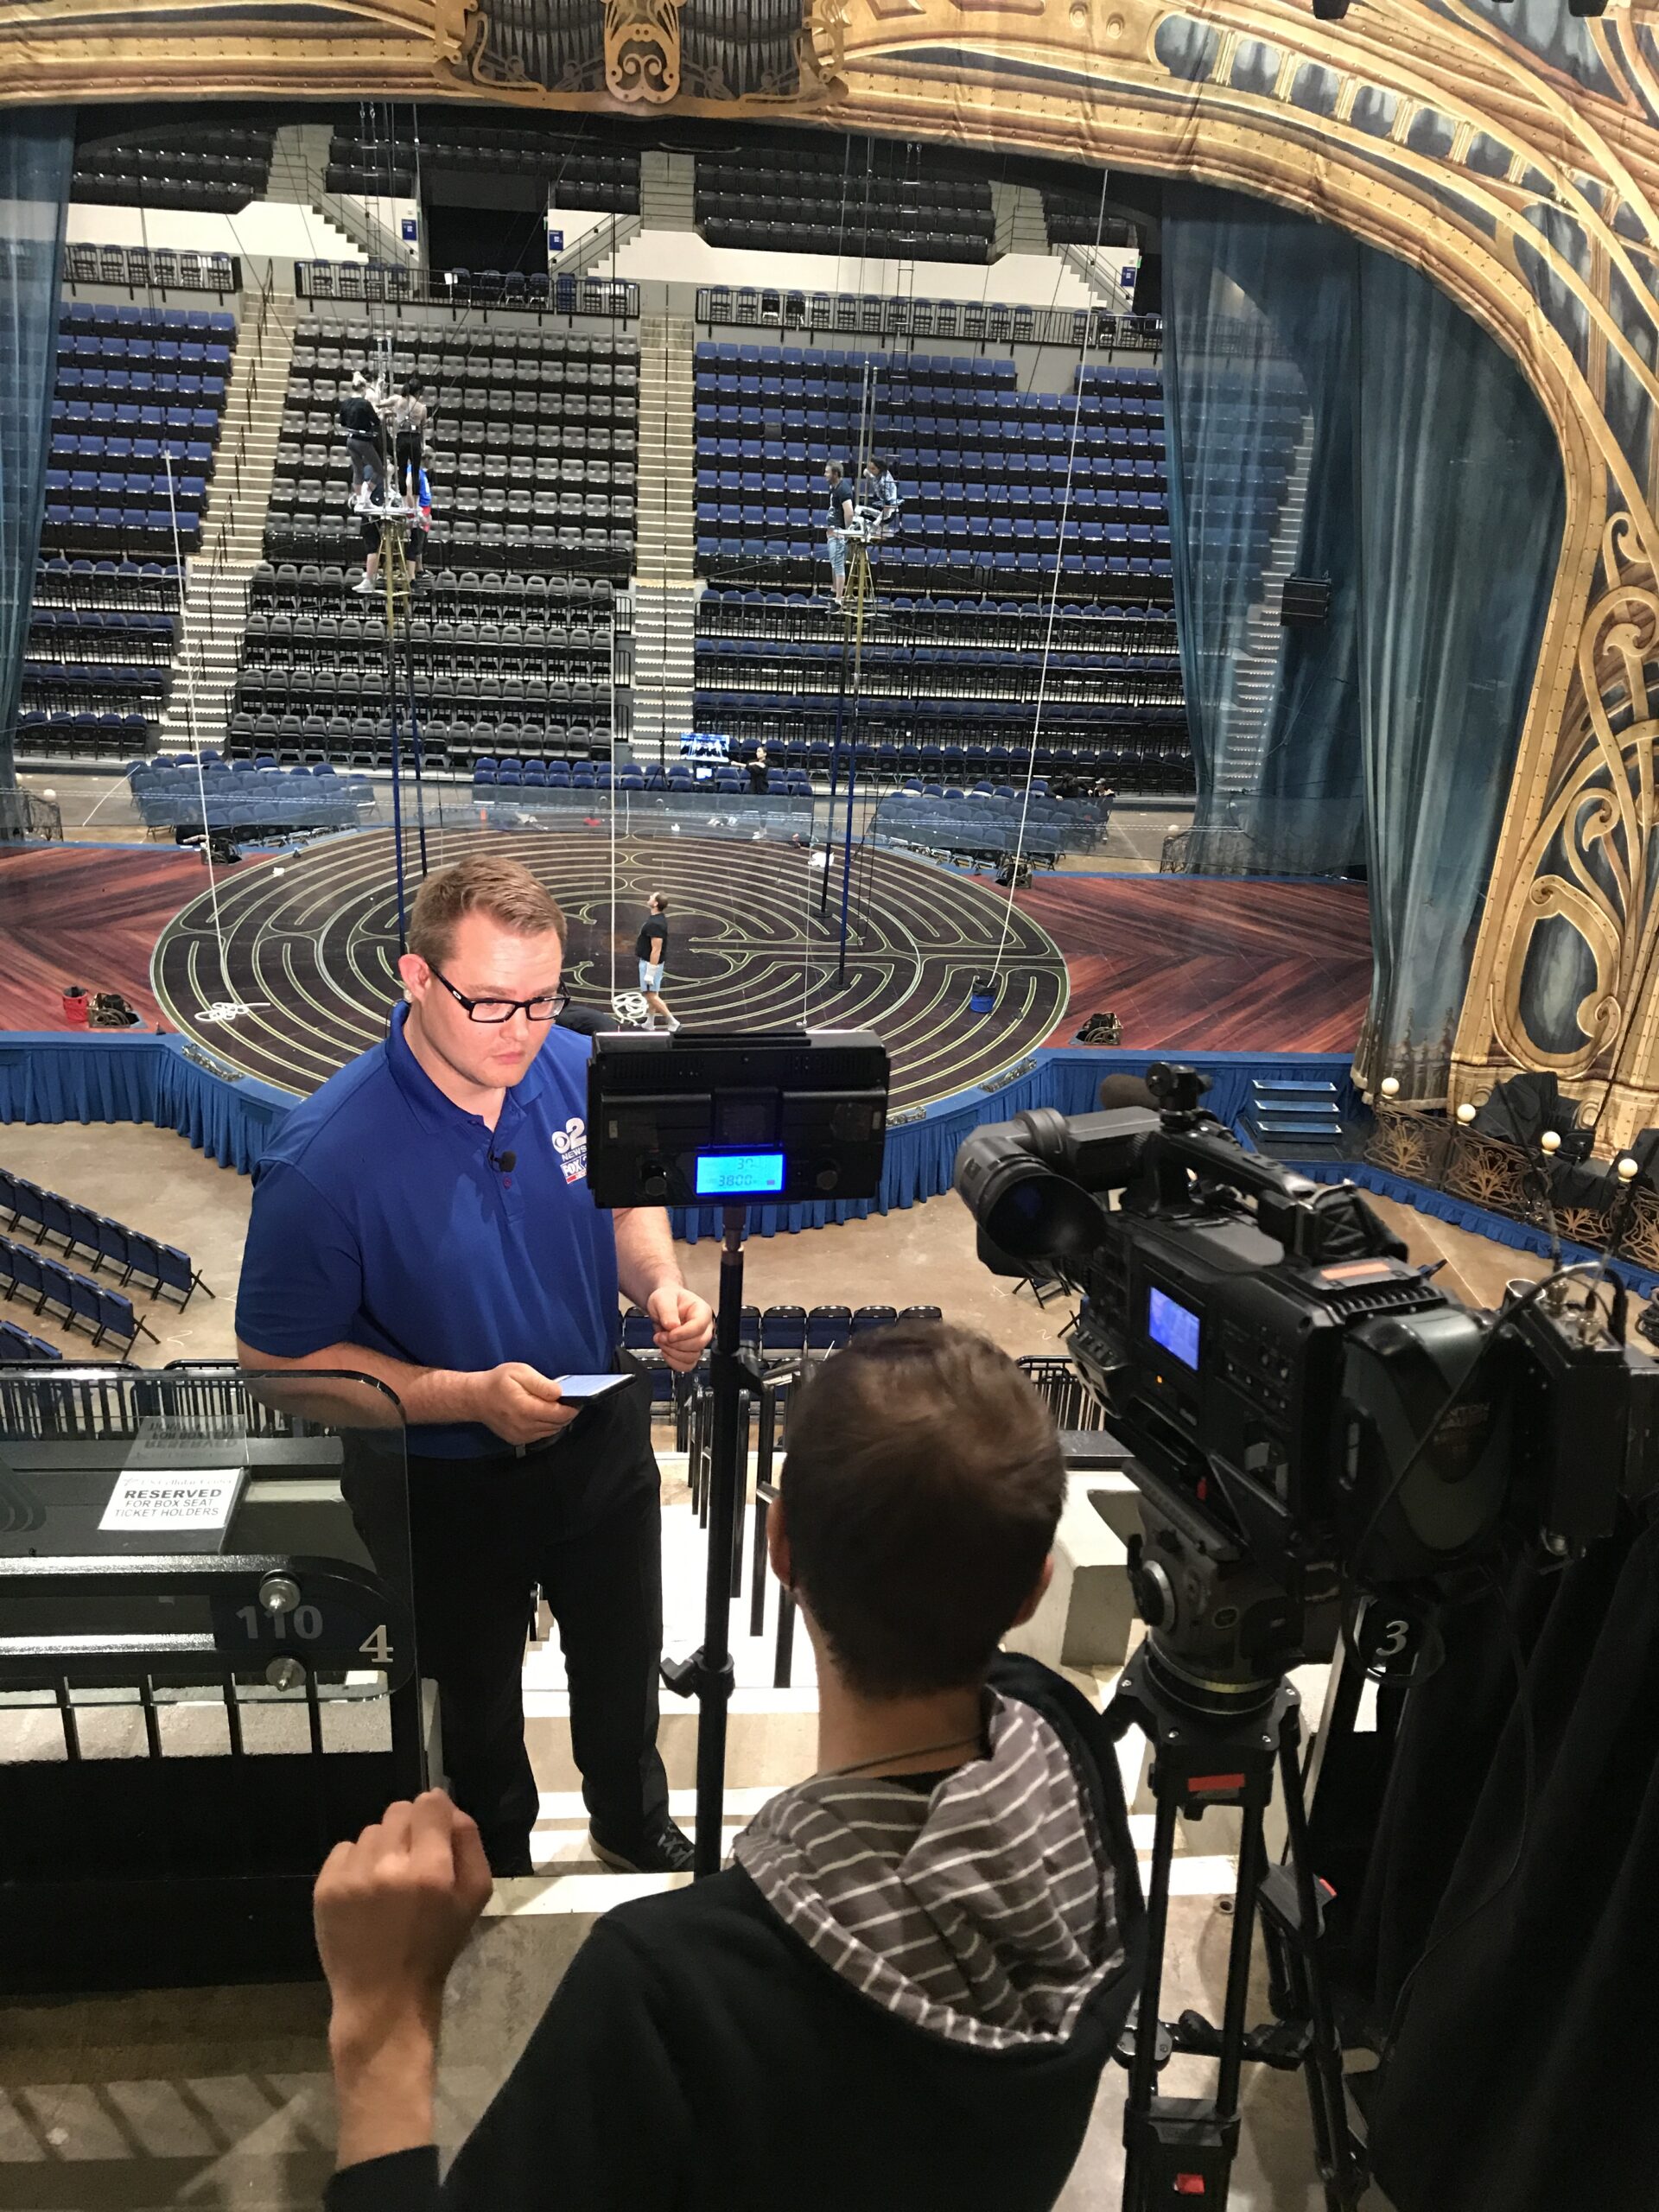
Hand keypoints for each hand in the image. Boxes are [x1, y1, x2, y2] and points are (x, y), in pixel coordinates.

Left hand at [315, 1792, 493, 2060]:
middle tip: (412, 1863)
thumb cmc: (435, 1948)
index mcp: (431, 1870)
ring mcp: (352, 1877)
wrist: (383, 1997)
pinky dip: (356, 1864)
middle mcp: (389, 1866)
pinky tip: (364, 1894)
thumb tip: (449, 1810)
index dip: (436, 1813)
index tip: (435, 1832)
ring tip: (386, 1884)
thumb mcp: (475, 1899)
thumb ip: (469, 1844)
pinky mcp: (325, 1888)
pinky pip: (344, 1849)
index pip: (430, 1803)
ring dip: (383, 1848)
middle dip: (410, 1830)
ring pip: (372, 1831)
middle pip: (399, 1810)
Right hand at [470, 1361, 579, 1446]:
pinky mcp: (518, 1440)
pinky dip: (546, 1426)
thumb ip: (542, 1384)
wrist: (475, 1398)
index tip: (576, 1399)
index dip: (572, 1407)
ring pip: (551, 1431)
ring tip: (554, 1406)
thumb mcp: (520, 1372)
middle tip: (567, 1401)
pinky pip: (541, 1435)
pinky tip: (542, 1414)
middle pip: (558, 1424)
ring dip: (557, 1420)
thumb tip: (560, 1394)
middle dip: (566, 1413)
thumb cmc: (497, 1383)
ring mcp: (521, 1436)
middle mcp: (525, 1426)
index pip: (560, 1414)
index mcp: (526, 1409)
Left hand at [648, 1283, 714, 1371]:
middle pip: (698, 1344)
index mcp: (702, 1311)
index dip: (683, 1333)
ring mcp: (698, 1341)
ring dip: (673, 1353)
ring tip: (662, 1341)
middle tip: (661, 1336)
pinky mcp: (691, 1352)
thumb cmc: (667, 1299)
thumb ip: (668, 1310)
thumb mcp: (663, 1298)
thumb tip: (673, 1325)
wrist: (663, 1306)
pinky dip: (675, 1362)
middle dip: (675, 1343)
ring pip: (692, 1356)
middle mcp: (704, 1328)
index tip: (669, 1334)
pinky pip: (687, 1365)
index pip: (699, 1326)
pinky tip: (667, 1351)